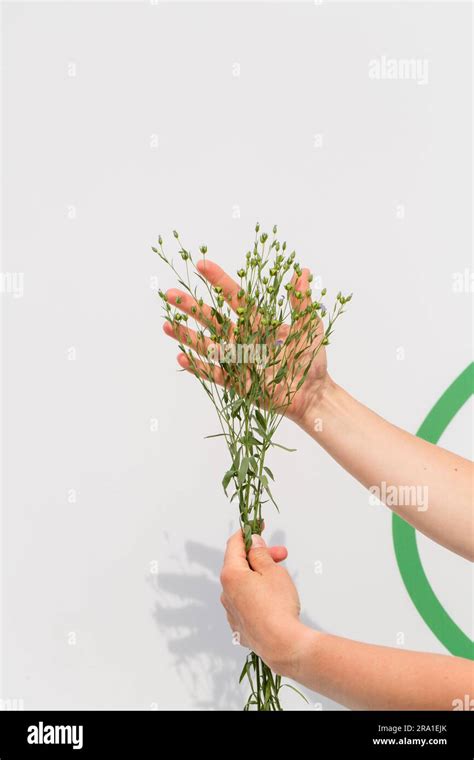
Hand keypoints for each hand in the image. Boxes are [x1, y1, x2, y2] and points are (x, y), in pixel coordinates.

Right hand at [163, 259, 330, 424]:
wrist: (313, 395)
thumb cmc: (313, 361)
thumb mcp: (310, 328)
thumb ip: (301, 301)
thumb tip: (301, 271)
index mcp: (258, 323)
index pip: (234, 297)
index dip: (218, 281)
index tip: (201, 265)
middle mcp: (243, 339)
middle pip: (211, 319)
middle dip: (190, 306)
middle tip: (169, 293)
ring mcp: (237, 361)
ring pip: (206, 345)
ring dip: (185, 335)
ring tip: (166, 325)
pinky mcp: (236, 383)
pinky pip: (212, 373)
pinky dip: (197, 366)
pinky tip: (180, 357)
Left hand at [219, 530, 304, 673]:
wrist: (283, 645)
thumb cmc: (278, 606)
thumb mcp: (272, 570)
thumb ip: (260, 554)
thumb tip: (253, 543)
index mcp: (230, 574)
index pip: (234, 544)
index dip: (247, 532)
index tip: (258, 525)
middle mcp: (225, 593)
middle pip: (240, 565)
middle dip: (260, 557)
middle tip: (281, 555)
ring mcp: (231, 612)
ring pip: (243, 585)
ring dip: (259, 577)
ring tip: (281, 580)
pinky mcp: (240, 628)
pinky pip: (246, 604)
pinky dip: (257, 596)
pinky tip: (273, 600)